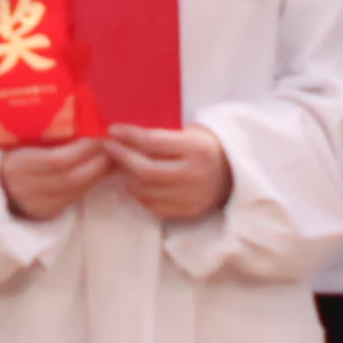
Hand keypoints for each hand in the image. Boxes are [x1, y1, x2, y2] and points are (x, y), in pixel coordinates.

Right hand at [0, 136, 117, 220]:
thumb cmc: (14, 154)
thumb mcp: (24, 141)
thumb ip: (50, 136)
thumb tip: (86, 126)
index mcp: (19, 165)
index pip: (56, 160)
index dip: (82, 150)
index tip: (99, 136)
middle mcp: (27, 189)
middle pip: (71, 179)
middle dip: (98, 163)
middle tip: (113, 147)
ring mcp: (38, 205)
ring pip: (77, 191)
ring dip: (100, 174)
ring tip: (113, 158)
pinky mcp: (47, 213)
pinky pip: (75, 198)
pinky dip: (91, 184)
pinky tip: (101, 172)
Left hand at [102, 124, 232, 223]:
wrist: (233, 173)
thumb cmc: (205, 146)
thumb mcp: (190, 132)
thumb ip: (162, 133)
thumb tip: (124, 132)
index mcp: (197, 149)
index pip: (154, 142)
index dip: (129, 136)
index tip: (112, 130)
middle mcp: (195, 175)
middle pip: (146, 171)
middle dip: (122, 158)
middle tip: (109, 147)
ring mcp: (191, 197)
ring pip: (145, 191)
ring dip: (126, 177)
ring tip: (120, 164)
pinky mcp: (187, 212)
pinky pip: (151, 205)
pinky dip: (138, 193)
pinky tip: (134, 180)